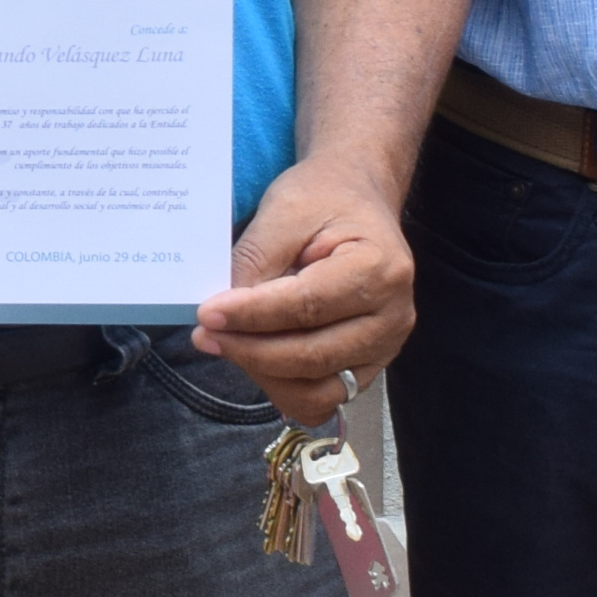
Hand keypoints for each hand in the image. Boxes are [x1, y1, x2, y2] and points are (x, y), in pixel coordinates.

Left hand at [190, 156, 413, 425]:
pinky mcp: (367, 366)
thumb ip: (256, 261)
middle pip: (312, 357)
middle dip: (249, 350)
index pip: (307, 307)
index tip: (206, 314)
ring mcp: (385, 348)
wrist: (357, 198)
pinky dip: (283, 387)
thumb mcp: (285, 210)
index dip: (253, 316)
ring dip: (264, 375)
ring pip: (318, 391)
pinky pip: (322, 397)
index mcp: (380, 269)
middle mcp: (393, 317)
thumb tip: (222, 314)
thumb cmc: (322, 198)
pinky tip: (254, 357)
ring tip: (227, 344)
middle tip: (204, 334)